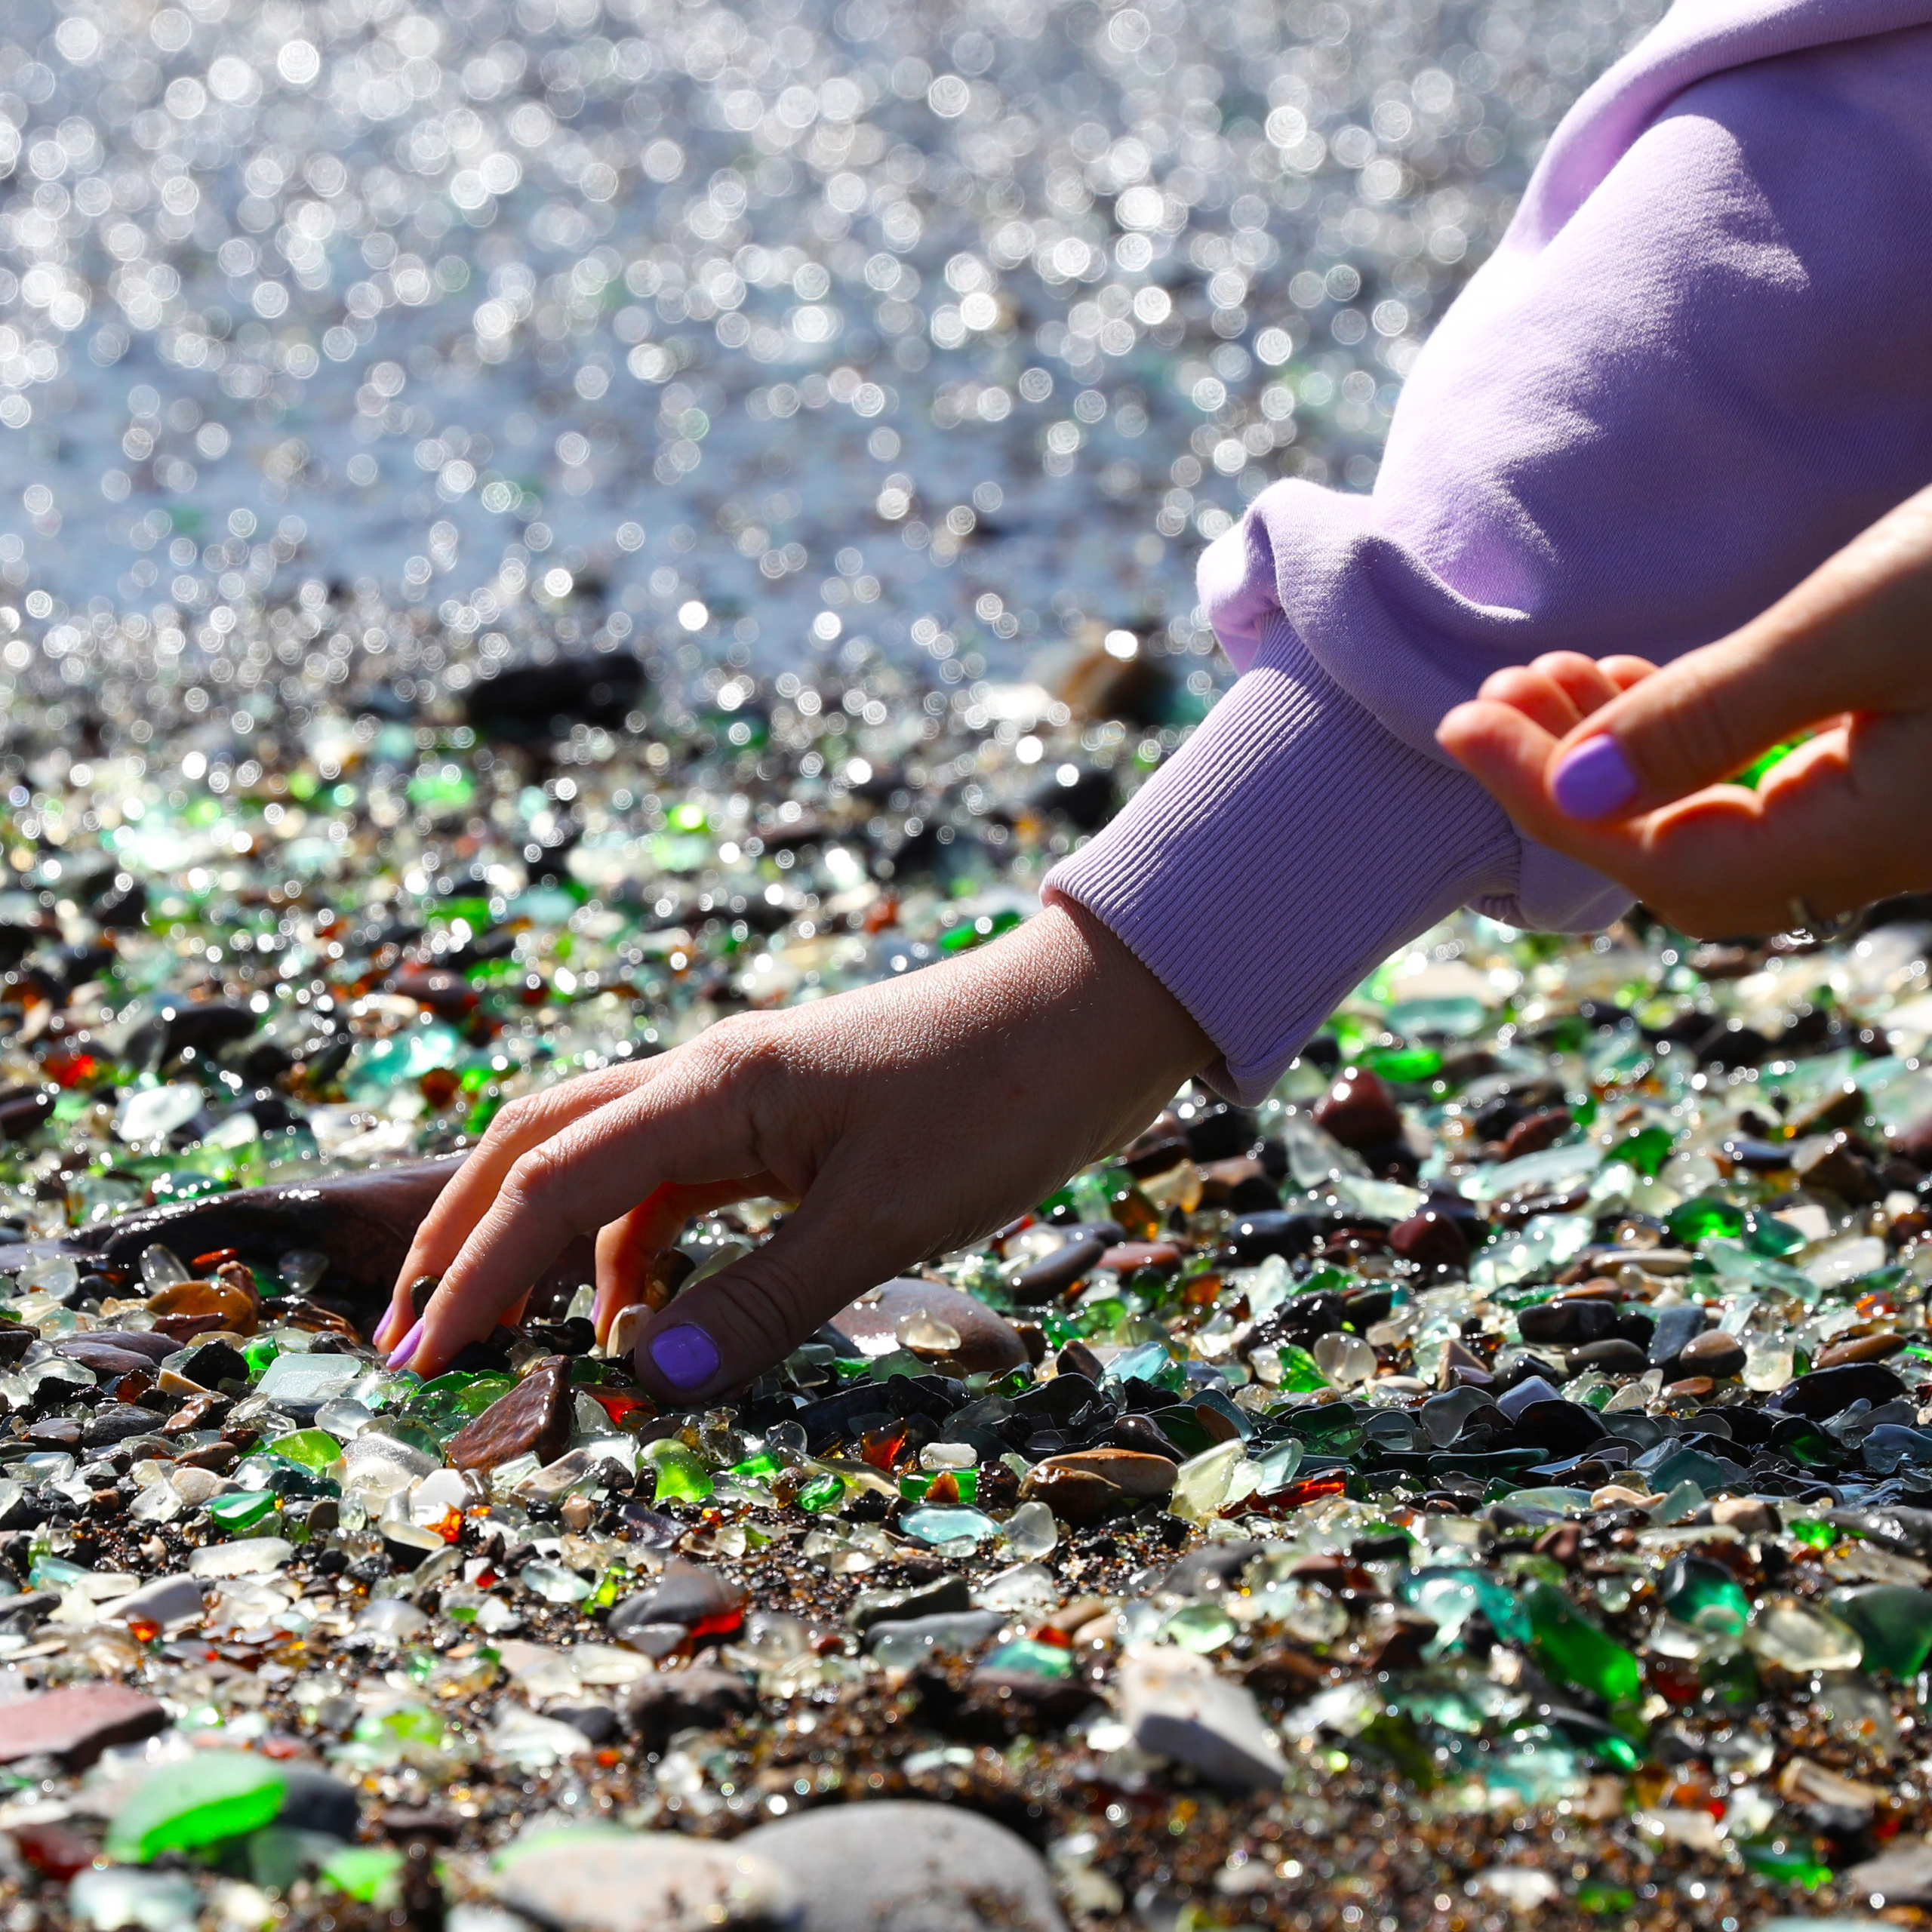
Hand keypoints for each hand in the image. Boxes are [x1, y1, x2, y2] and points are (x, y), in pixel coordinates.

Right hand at [371, 901, 1211, 1402]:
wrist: (1095, 1015)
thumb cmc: (1001, 1098)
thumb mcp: (884, 1218)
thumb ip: (762, 1302)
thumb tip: (638, 1383)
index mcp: (714, 1087)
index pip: (549, 1179)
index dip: (476, 1273)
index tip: (417, 1362)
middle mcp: (709, 1080)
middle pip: (541, 1146)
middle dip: (471, 1240)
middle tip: (419, 1338)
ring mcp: (747, 1097)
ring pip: (609, 1168)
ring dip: (558, 1251)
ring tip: (534, 1350)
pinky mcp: (788, 1122)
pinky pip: (681, 1186)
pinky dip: (644, 1249)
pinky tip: (653, 1313)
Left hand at [1436, 484, 1931, 936]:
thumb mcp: (1861, 624)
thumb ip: (1716, 715)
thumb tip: (1575, 793)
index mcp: (1874, 838)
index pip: (1664, 863)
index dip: (1547, 801)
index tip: (1461, 725)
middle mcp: (1883, 847)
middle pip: (1681, 857)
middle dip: (1570, 782)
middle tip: (1492, 694)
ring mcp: (1896, 807)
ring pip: (1718, 820)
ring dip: (1618, 754)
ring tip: (1545, 673)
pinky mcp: (1907, 756)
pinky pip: (1763, 781)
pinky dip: (1683, 739)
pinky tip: (1632, 679)